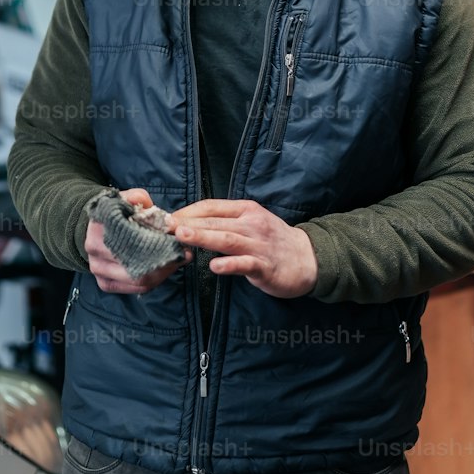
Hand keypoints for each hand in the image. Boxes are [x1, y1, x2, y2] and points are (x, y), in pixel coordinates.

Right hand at [86, 187, 192, 293]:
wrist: (96, 229)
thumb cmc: (116, 213)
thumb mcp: (125, 199)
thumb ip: (137, 197)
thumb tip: (146, 203)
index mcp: (99, 226)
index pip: (131, 238)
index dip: (156, 240)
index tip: (176, 238)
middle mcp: (95, 250)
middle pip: (136, 262)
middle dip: (164, 259)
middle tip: (183, 253)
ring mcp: (98, 270)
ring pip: (138, 280)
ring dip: (162, 273)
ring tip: (177, 261)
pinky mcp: (105, 284)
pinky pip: (135, 288)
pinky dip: (154, 281)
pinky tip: (165, 271)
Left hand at [168, 198, 317, 298]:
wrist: (308, 259)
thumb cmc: (272, 241)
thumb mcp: (251, 222)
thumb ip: (225, 222)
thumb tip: (190, 223)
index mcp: (246, 210)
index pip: (211, 206)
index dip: (188, 211)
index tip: (167, 218)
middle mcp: (252, 224)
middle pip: (215, 221)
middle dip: (189, 223)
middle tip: (165, 225)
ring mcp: (259, 245)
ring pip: (227, 239)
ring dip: (203, 237)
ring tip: (183, 236)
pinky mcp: (265, 266)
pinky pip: (245, 264)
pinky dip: (229, 265)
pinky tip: (214, 267)